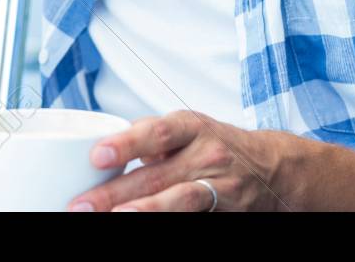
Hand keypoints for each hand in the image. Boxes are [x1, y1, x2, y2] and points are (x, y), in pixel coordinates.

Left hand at [68, 111, 293, 211]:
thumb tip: (107, 145)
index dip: (126, 144)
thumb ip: (151, 135)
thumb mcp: (188, 127)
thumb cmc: (216, 144)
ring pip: (179, 202)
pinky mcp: (227, 212)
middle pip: (156, 176)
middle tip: (81, 205)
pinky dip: (168, 222)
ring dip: (143, 212)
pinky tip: (142, 226)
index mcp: (190, 127)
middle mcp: (206, 154)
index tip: (97, 156)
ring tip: (114, 218)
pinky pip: (196, 218)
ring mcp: (220, 186)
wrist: (274, 168)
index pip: (156, 133)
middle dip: (114, 193)